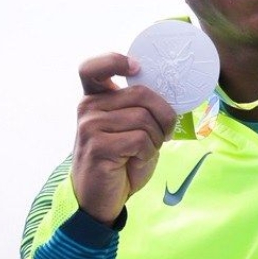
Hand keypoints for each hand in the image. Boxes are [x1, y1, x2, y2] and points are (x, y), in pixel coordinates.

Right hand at [71, 53, 177, 223]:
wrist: (100, 198)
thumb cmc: (120, 161)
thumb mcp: (130, 128)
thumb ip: (139, 108)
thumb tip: (168, 94)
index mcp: (95, 99)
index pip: (93, 68)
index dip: (115, 60)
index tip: (135, 67)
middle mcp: (88, 108)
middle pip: (141, 94)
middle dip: (164, 115)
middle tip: (164, 133)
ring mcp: (90, 126)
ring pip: (144, 119)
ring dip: (156, 138)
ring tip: (145, 151)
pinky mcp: (98, 146)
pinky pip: (140, 140)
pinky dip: (148, 153)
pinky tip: (136, 161)